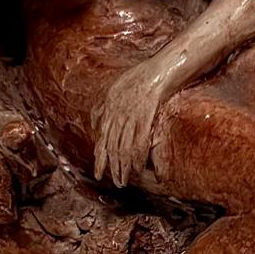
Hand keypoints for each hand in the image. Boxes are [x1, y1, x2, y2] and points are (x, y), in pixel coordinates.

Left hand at [91, 60, 166, 187]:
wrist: (159, 70)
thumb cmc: (140, 77)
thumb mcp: (114, 89)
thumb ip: (103, 108)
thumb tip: (95, 124)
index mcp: (109, 109)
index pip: (102, 139)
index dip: (100, 158)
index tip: (98, 173)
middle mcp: (117, 114)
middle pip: (112, 147)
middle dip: (112, 168)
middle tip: (116, 183)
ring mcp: (131, 116)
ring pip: (123, 147)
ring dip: (123, 167)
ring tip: (124, 181)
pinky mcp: (146, 116)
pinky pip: (140, 141)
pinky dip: (137, 157)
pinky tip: (137, 168)